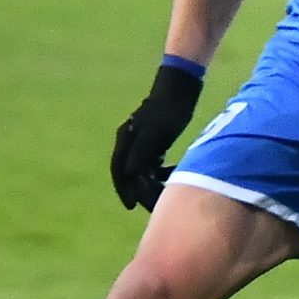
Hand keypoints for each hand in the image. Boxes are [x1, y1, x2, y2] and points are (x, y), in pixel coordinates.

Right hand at [109, 61, 204, 211]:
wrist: (179, 90)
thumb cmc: (169, 108)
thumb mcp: (157, 130)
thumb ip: (142, 150)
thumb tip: (129, 173)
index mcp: (126, 139)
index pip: (120, 170)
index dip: (124, 190)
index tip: (131, 206)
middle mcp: (128, 141)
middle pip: (128, 173)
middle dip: (137, 191)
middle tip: (149, 208)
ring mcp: (140, 142)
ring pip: (140, 170)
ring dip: (149, 184)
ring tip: (163, 195)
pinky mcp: (153, 142)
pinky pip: (151, 164)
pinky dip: (159, 173)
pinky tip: (172, 176)